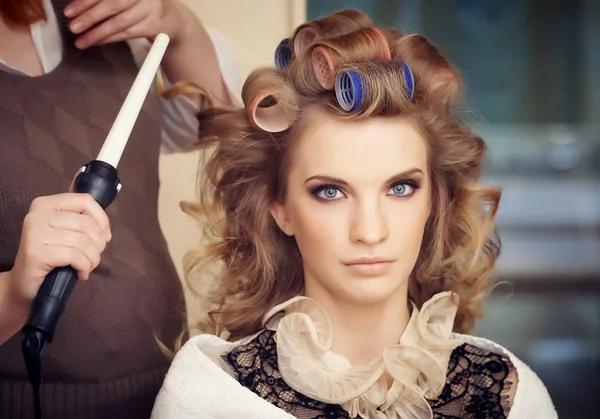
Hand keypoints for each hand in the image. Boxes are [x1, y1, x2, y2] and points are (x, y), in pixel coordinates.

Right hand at [7, 193, 110, 309]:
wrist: (25, 284)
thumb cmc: (51, 258)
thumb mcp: (66, 233)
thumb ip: (81, 220)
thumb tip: (104, 223)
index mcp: (46, 204)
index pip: (85, 200)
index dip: (102, 220)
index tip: (105, 236)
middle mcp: (38, 214)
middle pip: (86, 223)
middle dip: (98, 244)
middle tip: (94, 256)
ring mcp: (35, 232)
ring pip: (83, 241)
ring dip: (93, 258)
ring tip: (88, 266)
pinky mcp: (36, 252)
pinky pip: (74, 256)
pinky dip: (84, 267)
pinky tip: (81, 273)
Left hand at [64, 0, 182, 48]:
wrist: (166, 14)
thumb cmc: (135, 2)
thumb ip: (101, 0)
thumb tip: (75, 7)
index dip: (86, 1)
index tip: (69, 12)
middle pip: (113, 5)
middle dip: (90, 17)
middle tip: (73, 28)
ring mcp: (150, 8)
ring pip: (120, 22)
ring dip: (98, 33)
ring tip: (81, 41)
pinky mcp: (153, 25)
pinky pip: (127, 33)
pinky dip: (110, 38)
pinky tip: (96, 41)